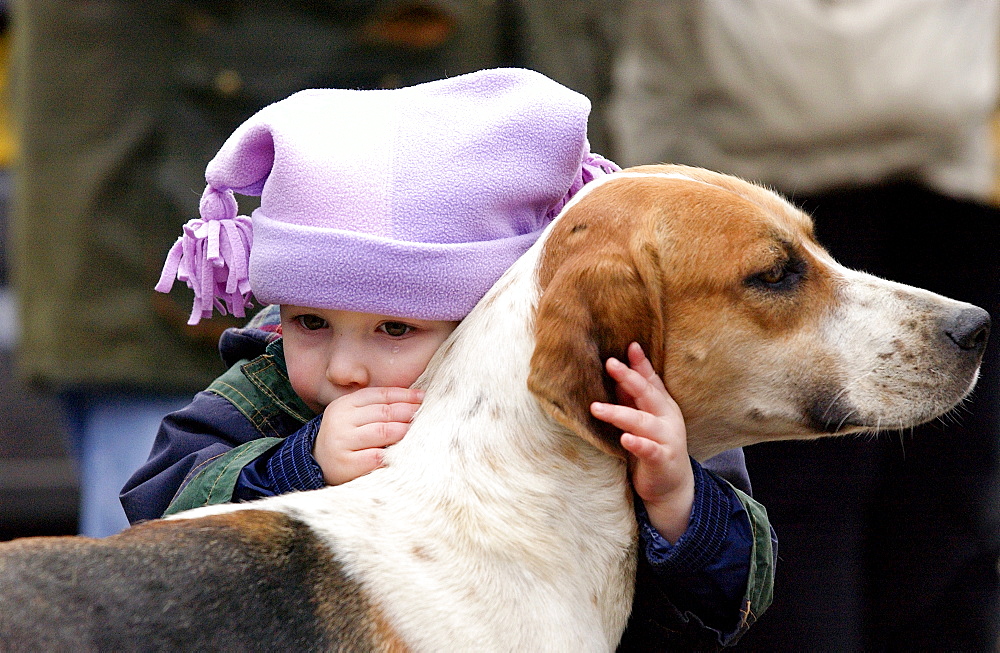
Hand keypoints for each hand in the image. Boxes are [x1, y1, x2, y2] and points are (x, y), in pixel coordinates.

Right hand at [313, 386, 423, 485]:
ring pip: (382, 432)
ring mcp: (342, 442)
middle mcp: (341, 420)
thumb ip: (377, 407)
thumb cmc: (346, 438)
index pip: (380, 395)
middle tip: (427, 414)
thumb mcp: (354, 417)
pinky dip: (393, 453)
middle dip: (409, 412)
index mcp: (345, 404)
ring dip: (405, 431)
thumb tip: (416, 400)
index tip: (423, 397)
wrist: (317, 464)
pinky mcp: (346, 464)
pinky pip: (376, 456)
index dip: (404, 395)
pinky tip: (406, 452)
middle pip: (384, 412)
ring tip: (421, 431)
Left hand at [590, 342, 694, 542]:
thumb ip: (633, 395)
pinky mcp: (662, 460)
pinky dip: (637, 443)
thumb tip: (618, 366)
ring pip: (642, 422)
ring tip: (596, 408)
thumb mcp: (644, 417)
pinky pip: (649, 450)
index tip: (630, 345)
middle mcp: (667, 418)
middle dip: (629, 378)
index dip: (640, 363)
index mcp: (663, 405)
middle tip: (610, 364)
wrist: (671, 486)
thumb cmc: (653, 445)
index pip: (651, 380)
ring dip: (619, 413)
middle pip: (647, 394)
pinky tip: (625, 438)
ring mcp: (667, 439)